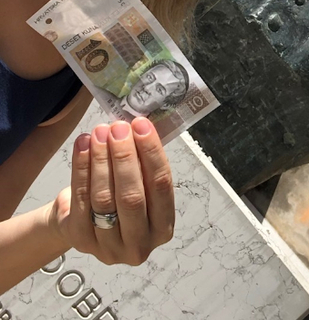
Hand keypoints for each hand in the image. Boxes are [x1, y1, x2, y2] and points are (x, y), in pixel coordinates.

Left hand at [50, 119, 174, 265]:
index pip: (161, 186)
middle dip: (125, 157)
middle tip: (118, 128)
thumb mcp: (141, 186)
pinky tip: (83, 145)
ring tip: (99, 132)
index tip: (142, 125)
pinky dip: (80, 168)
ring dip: (101, 159)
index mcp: (163, 228)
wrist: (81, 223)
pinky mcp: (81, 241)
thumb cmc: (120, 198)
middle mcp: (139, 244)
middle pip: (132, 196)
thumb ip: (143, 165)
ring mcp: (109, 247)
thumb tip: (138, 127)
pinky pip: (81, 199)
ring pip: (104, 198)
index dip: (152, 153)